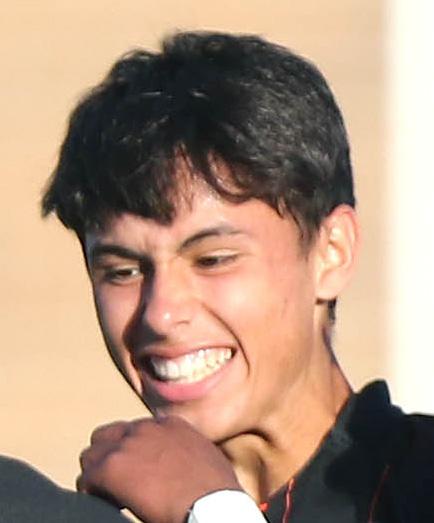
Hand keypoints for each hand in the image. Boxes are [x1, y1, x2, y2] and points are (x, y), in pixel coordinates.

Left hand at [77, 416, 240, 522]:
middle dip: (108, 457)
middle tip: (116, 482)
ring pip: (92, 455)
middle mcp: (145, 428)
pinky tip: (107, 504)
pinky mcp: (112, 467)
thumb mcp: (205, 455)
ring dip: (97, 474)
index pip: (134, 430)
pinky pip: (86, 479)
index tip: (136, 470)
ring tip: (109, 495)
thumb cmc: (215, 490)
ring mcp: (127, 445)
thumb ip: (186, 449)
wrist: (211, 504)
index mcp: (169, 425)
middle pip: (108, 436)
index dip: (132, 452)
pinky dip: (92, 493)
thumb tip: (182, 463)